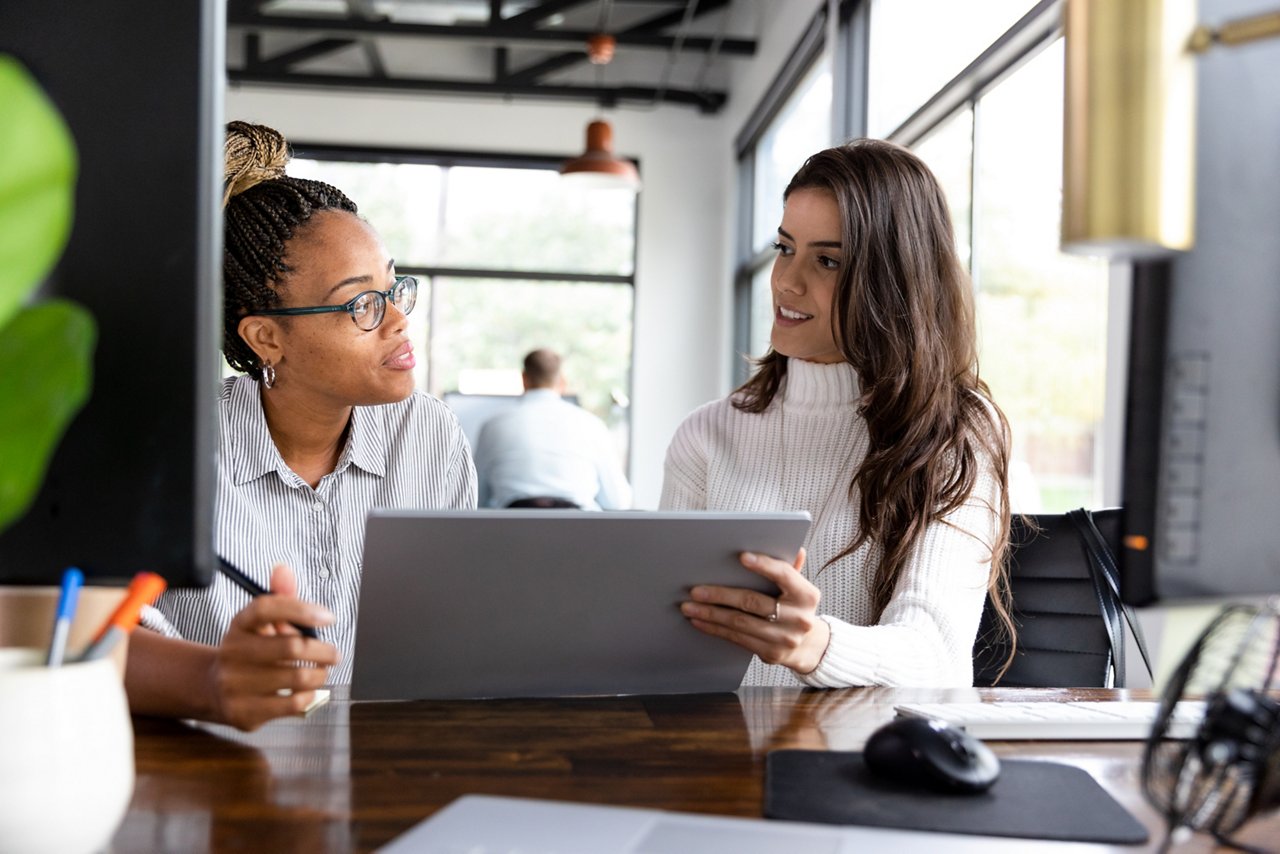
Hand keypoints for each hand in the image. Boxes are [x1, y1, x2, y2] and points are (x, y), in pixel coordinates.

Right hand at [207, 564, 338, 730]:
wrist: (216, 689)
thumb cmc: (250, 652)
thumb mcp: (261, 623)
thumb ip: (280, 597)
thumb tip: (283, 570)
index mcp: (240, 625)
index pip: (267, 607)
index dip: (301, 609)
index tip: (328, 617)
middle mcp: (233, 652)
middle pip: (291, 646)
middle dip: (323, 650)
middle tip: (333, 654)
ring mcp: (235, 684)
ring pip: (298, 677)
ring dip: (320, 675)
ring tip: (320, 672)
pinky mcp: (244, 712)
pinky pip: (293, 704)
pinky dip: (310, 696)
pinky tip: (307, 691)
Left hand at [679, 548, 831, 674]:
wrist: (809, 646)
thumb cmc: (795, 608)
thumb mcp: (798, 587)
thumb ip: (791, 569)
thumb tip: (793, 548)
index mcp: (807, 595)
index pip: (784, 575)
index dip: (763, 565)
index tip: (742, 557)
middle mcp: (799, 618)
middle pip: (752, 602)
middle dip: (720, 595)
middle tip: (696, 590)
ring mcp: (785, 638)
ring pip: (740, 623)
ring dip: (711, 614)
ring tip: (690, 607)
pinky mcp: (771, 653)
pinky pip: (737, 639)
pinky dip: (715, 629)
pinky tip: (700, 621)